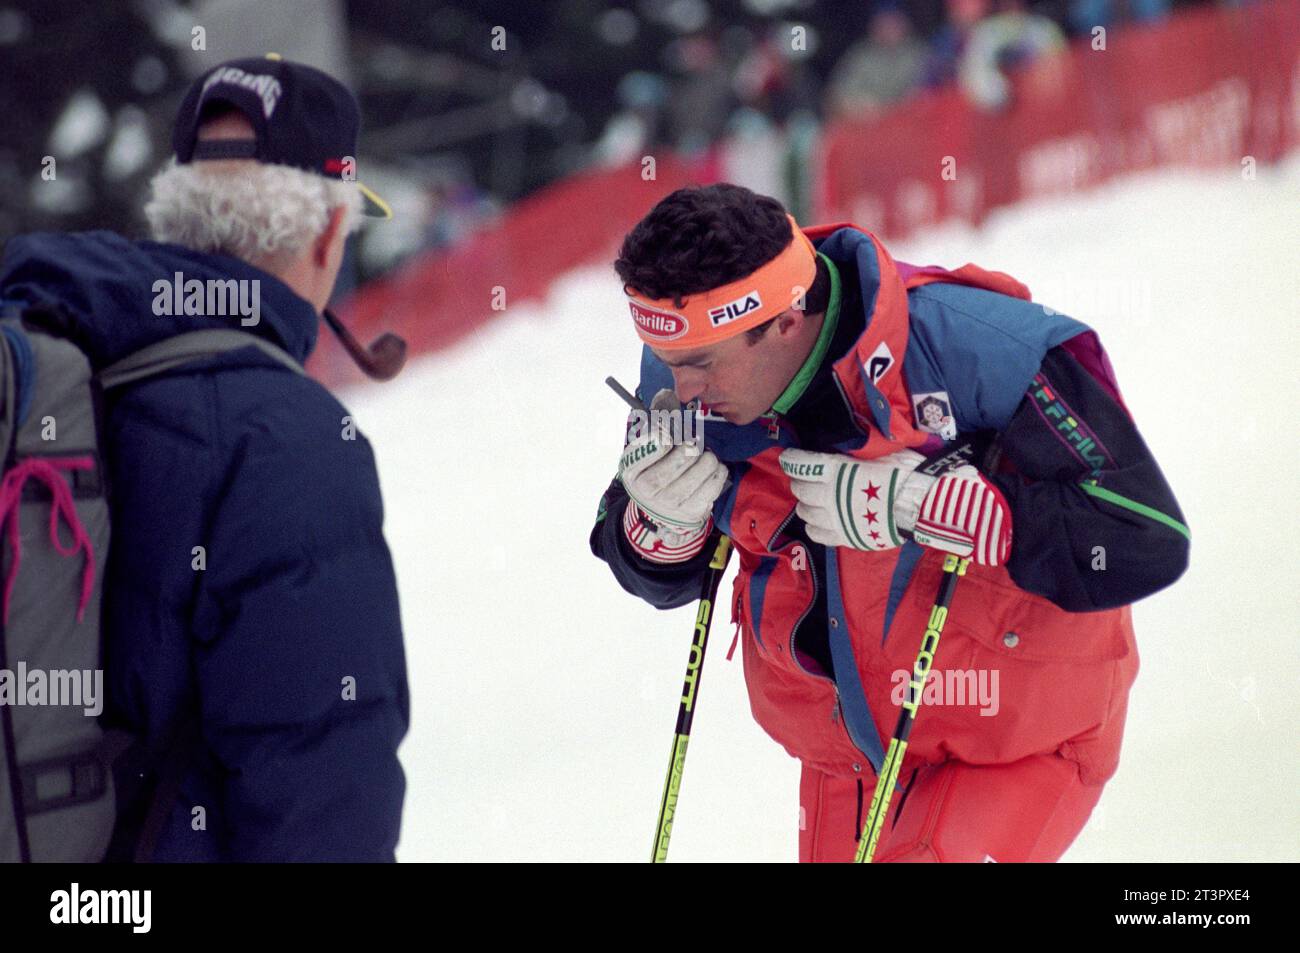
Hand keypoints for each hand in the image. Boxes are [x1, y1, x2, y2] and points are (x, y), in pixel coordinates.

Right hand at [618, 388, 728, 561]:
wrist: (658, 516)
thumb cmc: (652, 474)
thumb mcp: (642, 453)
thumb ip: (651, 427)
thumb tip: (664, 394)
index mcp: (632, 471)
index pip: (658, 442)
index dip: (669, 434)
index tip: (671, 437)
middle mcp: (649, 490)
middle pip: (685, 453)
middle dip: (692, 444)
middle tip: (691, 445)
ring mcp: (673, 503)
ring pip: (704, 465)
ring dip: (707, 457)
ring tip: (701, 458)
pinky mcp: (694, 511)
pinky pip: (716, 481)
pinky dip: (717, 471)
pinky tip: (709, 471)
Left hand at [780, 448, 1011, 564]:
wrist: (922, 506)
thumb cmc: (905, 472)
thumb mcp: (879, 452)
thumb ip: (855, 453)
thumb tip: (845, 448)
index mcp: (836, 470)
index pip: (802, 464)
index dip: (792, 460)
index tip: (789, 458)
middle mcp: (829, 495)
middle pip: (800, 490)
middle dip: (800, 482)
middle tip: (806, 479)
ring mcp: (834, 519)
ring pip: (805, 513)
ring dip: (806, 504)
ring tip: (814, 500)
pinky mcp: (844, 537)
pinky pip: (817, 534)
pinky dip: (815, 526)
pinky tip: (821, 520)